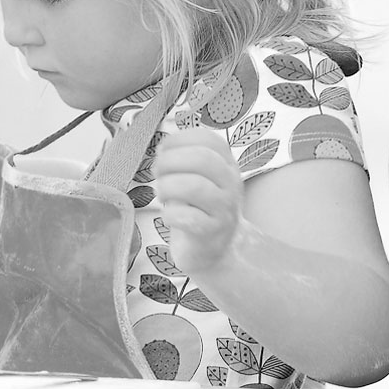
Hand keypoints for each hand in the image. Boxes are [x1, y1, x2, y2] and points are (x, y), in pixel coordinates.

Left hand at [154, 129, 243, 274]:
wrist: (214, 248)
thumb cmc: (198, 207)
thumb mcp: (197, 176)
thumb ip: (184, 158)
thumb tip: (163, 147)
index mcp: (226, 163)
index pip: (207, 139)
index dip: (178, 140)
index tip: (162, 152)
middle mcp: (230, 182)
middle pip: (202, 158)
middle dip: (169, 162)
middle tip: (158, 175)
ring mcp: (224, 208)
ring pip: (194, 186)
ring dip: (168, 187)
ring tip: (163, 196)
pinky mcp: (211, 232)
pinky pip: (187, 217)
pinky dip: (169, 214)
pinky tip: (168, 216)